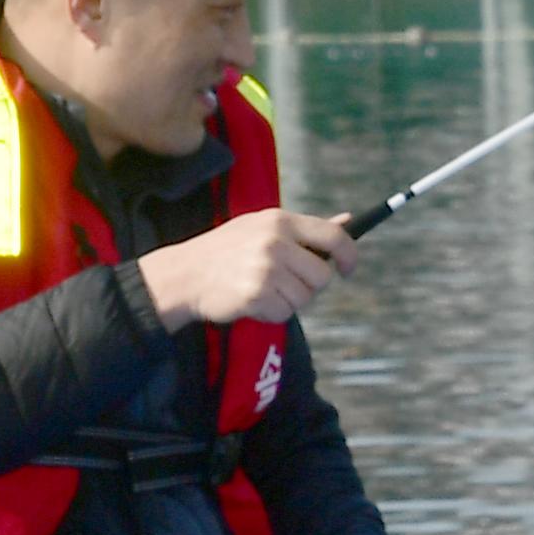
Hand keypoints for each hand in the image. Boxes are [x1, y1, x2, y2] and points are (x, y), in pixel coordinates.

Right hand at [135, 209, 354, 328]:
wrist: (185, 274)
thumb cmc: (227, 251)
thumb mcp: (263, 228)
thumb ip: (305, 229)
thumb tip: (348, 221)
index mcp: (280, 221)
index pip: (334, 236)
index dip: (348, 255)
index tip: (347, 269)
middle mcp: (275, 242)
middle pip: (321, 276)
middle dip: (308, 285)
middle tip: (284, 283)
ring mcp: (265, 269)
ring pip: (304, 298)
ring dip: (287, 301)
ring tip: (262, 290)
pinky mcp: (255, 295)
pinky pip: (283, 313)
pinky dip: (271, 313)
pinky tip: (252, 301)